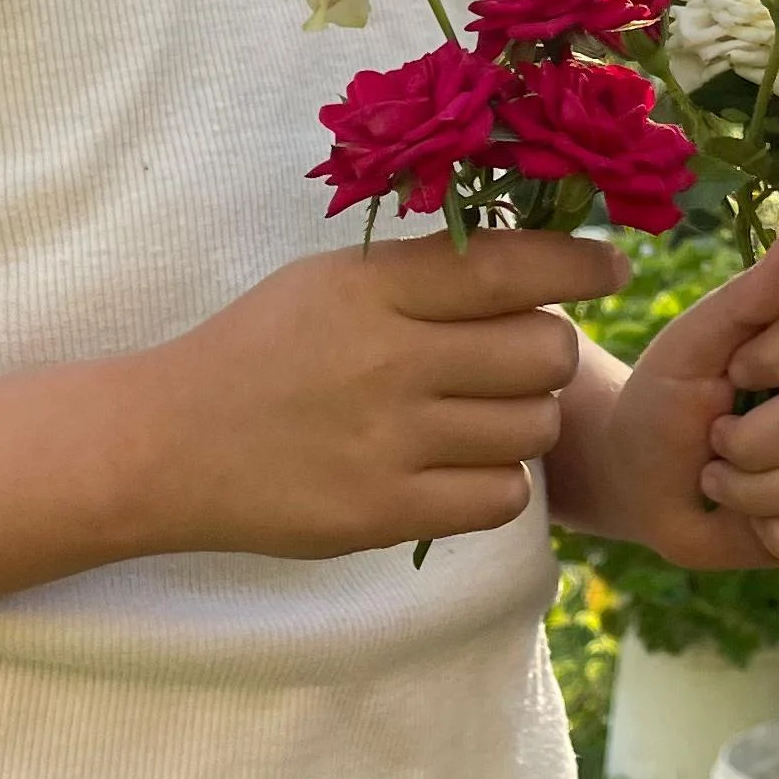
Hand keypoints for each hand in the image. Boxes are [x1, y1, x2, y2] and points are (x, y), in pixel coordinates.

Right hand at [146, 228, 625, 560]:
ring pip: (533, 426)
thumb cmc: (259, 350)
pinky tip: (459, 467)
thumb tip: (541, 265)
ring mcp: (389, 442)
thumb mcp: (330, 283)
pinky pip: (502, 496)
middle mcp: (389, 360)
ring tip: (478, 416)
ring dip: (524, 420)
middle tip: (516, 358)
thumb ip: (425, 275)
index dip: (580, 265)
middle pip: (544, 351)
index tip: (611, 268)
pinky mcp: (384, 513)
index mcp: (373, 288)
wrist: (166, 444)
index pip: (511, 266)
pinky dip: (497, 482)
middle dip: (548, 352)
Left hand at [570, 239, 778, 569]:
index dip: (775, 355)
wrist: (647, 486)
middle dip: (747, 442)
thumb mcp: (686, 349)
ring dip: (752, 492)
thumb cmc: (662, 405)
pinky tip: (755, 520)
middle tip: (715, 444)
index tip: (731, 372)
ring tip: (723, 481)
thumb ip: (743, 299)